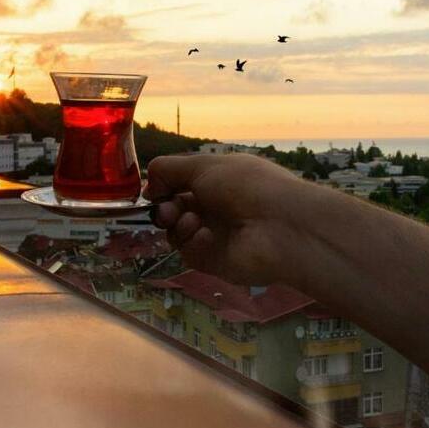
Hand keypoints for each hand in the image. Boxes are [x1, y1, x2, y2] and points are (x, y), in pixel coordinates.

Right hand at [144, 154, 308, 284]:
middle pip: (175, 209)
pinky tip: (203, 233)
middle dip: (165, 206)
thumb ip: (170, 169)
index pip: (183, 184)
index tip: (155, 188)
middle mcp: (218, 208)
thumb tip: (148, 182)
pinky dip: (190, 241)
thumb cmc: (246, 185)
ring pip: (178, 231)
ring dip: (176, 222)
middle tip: (167, 208)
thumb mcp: (205, 166)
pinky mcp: (214, 262)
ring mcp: (215, 236)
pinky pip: (189, 251)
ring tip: (188, 218)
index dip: (165, 186)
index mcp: (221, 181)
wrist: (280, 227)